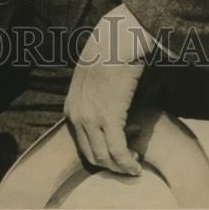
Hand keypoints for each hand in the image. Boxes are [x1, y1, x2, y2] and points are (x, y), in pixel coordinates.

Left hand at [64, 4, 153, 175]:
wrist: (114, 42)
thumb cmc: (106, 58)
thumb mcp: (89, 81)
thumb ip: (91, 100)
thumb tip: (106, 111)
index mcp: (70, 109)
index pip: (82, 145)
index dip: (102, 154)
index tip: (119, 150)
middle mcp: (76, 117)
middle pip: (92, 156)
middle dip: (111, 165)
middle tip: (129, 162)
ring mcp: (90, 119)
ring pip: (105, 158)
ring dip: (121, 167)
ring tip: (135, 165)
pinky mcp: (108, 117)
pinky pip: (118, 151)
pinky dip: (128, 163)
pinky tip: (138, 165)